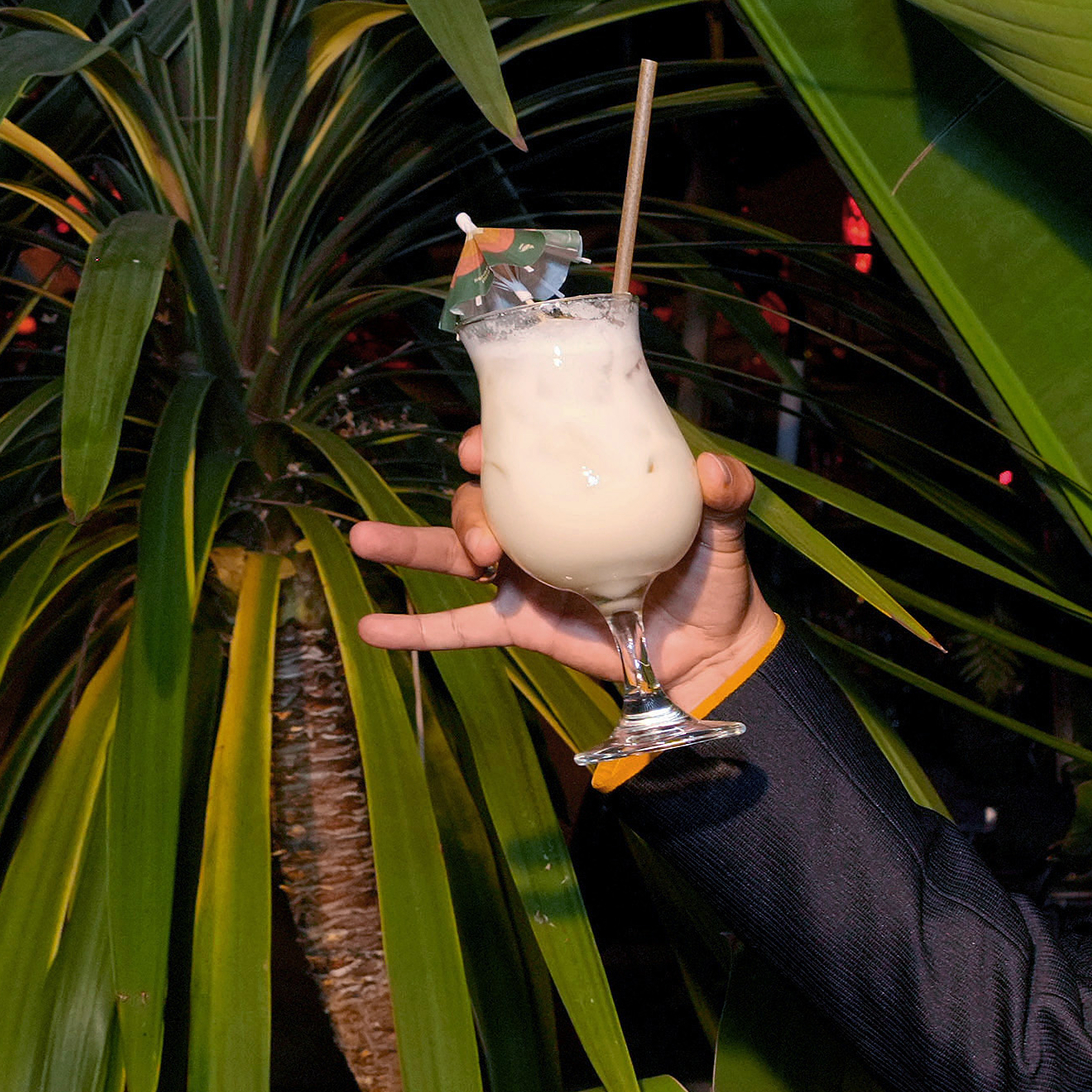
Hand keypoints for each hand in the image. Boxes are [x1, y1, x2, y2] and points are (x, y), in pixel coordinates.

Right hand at [348, 428, 772, 692]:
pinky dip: (414, 629)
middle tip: (485, 540)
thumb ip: (725, 494)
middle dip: (465, 510)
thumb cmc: (714, 578)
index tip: (475, 447)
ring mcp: (525, 575)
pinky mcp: (522, 624)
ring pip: (453, 551)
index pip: (519, 450)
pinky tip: (371, 629)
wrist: (713, 651)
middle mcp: (542, 525)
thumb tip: (713, 470)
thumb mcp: (725, 529)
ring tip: (366, 541)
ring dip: (408, 544)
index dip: (489, 440)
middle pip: (478, 500)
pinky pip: (458, 626)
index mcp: (578, 489)